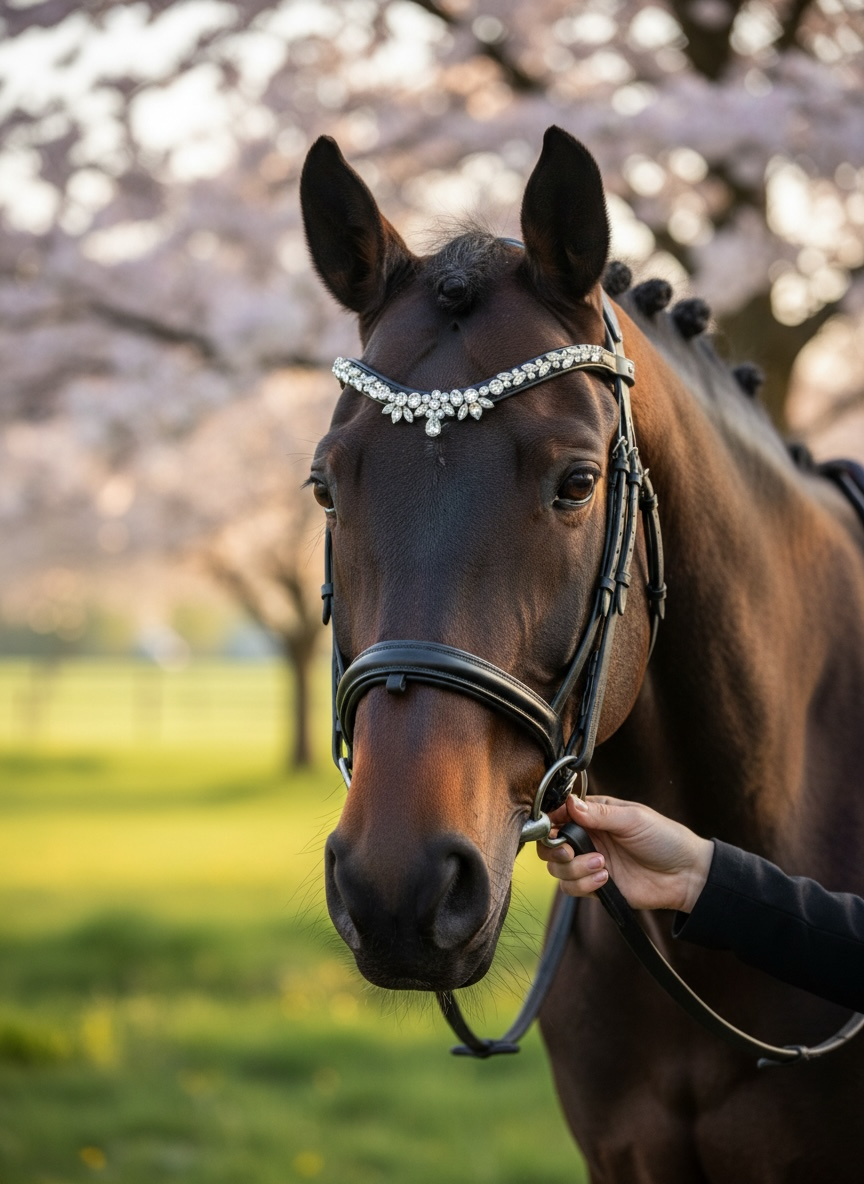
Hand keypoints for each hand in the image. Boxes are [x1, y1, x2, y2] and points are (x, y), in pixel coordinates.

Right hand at [536, 794, 713, 912]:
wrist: (686, 875)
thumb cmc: (665, 839)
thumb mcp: (634, 819)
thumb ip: (600, 814)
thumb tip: (570, 803)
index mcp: (595, 815)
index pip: (559, 814)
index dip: (550, 821)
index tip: (552, 827)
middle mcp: (588, 838)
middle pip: (550, 844)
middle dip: (554, 848)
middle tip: (569, 851)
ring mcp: (590, 863)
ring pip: (558, 868)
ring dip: (574, 868)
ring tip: (602, 864)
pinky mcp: (595, 887)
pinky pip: (572, 888)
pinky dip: (583, 884)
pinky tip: (606, 878)